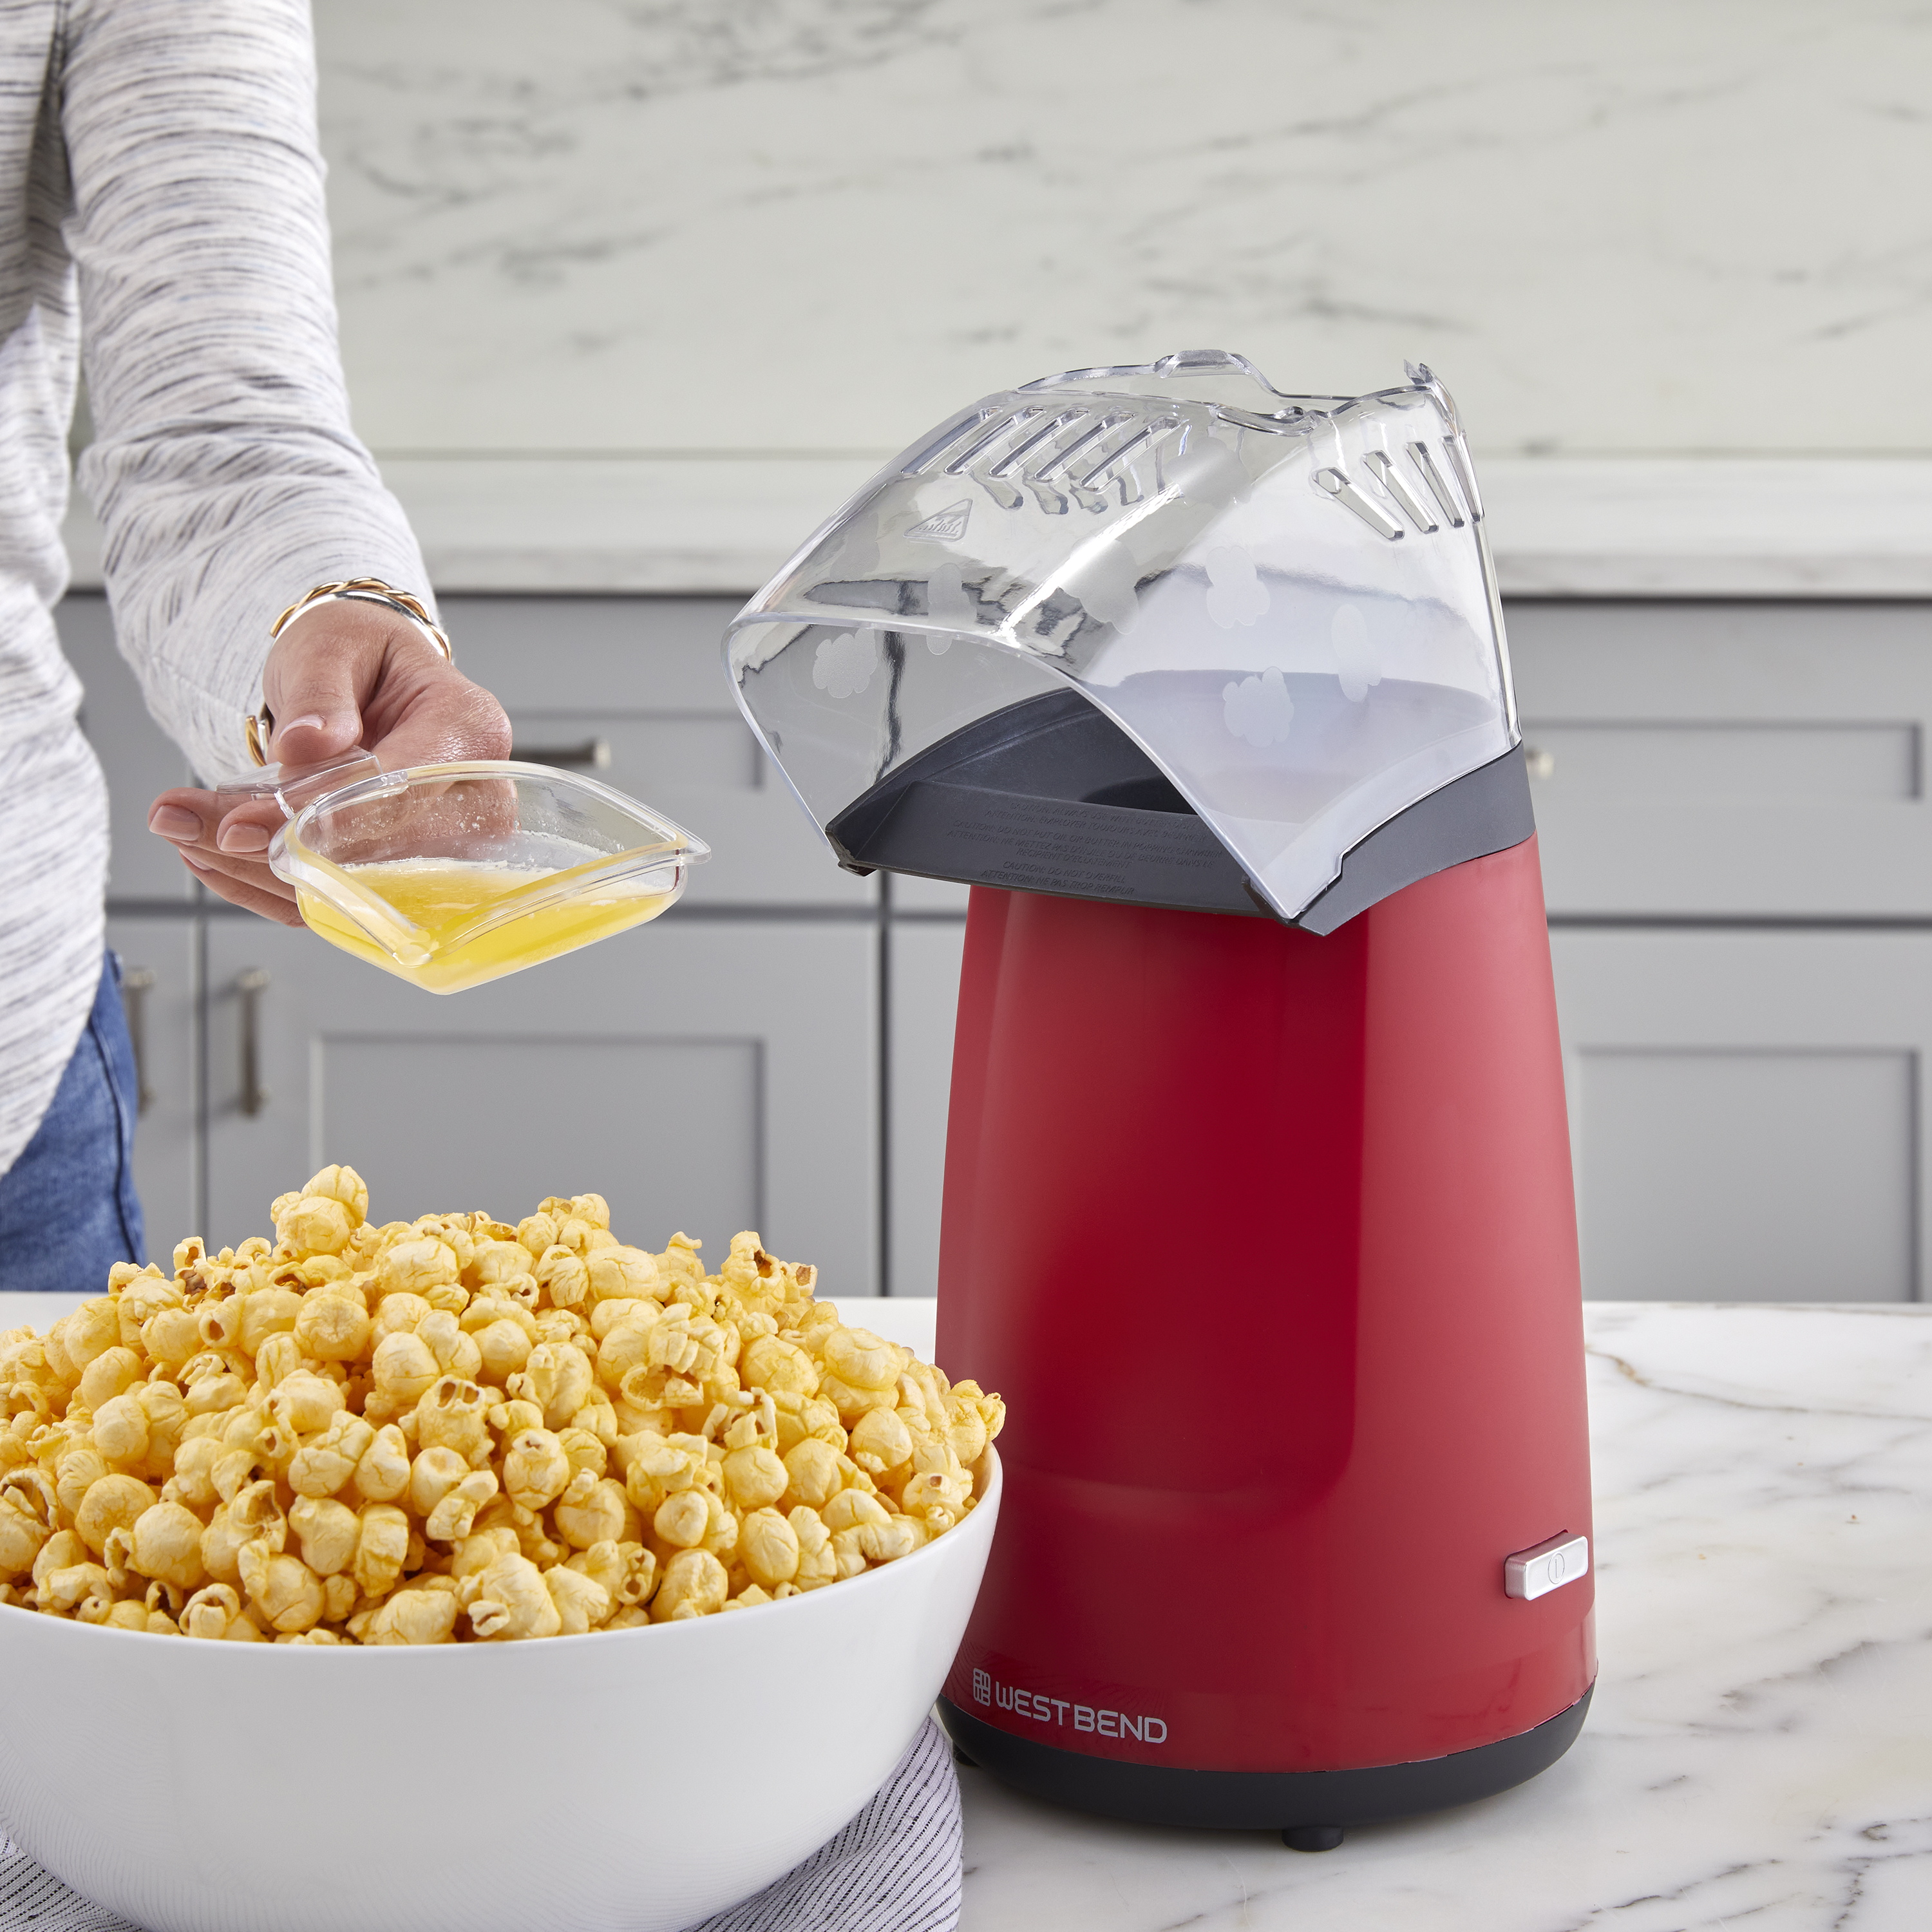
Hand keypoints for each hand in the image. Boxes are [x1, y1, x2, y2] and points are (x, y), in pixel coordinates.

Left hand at [145, 598, 511, 923]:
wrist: (366, 680)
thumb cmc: (361, 655)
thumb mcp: (332, 646)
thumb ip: (321, 692)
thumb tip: (305, 745)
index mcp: (468, 733)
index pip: (404, 789)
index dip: (326, 815)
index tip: (243, 827)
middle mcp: (472, 800)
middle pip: (377, 851)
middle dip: (271, 847)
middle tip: (182, 823)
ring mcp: (445, 848)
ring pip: (348, 887)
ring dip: (253, 869)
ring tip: (179, 826)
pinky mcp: (403, 875)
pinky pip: (335, 900)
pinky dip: (262, 883)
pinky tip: (206, 851)